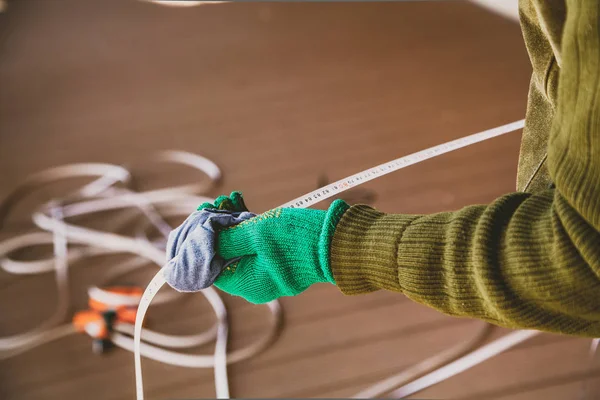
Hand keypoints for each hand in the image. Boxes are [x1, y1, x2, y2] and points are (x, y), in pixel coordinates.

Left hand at [215, 195, 348, 303]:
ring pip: (240, 248)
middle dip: (219, 228)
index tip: (202, 218)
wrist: (339, 243)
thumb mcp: (257, 233)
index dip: (203, 241)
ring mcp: (269, 273)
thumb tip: (205, 238)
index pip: (211, 266)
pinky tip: (243, 204)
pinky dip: (249, 229)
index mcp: (247, 284)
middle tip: (219, 203)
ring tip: (231, 199)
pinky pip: (257, 247)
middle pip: (225, 255)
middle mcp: (256, 284)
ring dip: (233, 224)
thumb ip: (227, 238)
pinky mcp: (281, 261)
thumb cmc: (298, 240)